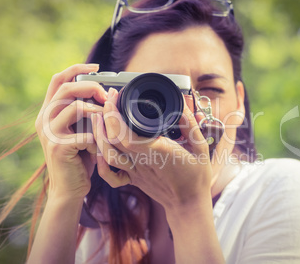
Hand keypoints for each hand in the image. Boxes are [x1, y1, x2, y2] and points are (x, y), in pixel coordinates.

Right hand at [35, 64, 107, 199]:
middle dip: (91, 87)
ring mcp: (49, 134)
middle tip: (107, 95)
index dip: (76, 68)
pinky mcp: (59, 148)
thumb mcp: (79, 130)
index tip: (96, 67)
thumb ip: (83, 113)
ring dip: (96, 111)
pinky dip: (97, 138)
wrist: (69, 189)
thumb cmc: (79, 158)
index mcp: (49, 112)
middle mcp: (44, 120)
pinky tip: (99, 147)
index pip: (58, 80)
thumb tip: (104, 93)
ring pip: (74, 107)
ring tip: (106, 120)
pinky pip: (84, 134)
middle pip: (66, 88)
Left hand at [92, 88, 212, 210]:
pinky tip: (101, 148)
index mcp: (157, 152)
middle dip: (104, 116)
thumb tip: (181, 103)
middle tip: (108, 98)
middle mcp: (142, 162)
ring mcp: (135, 172)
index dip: (114, 115)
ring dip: (99, 134)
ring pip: (107, 155)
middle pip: (112, 140)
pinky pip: (111, 174)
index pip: (126, 135)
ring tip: (100, 116)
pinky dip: (101, 162)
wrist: (189, 203)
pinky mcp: (133, 178)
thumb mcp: (201, 146)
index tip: (115, 97)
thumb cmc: (196, 176)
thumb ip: (190, 124)